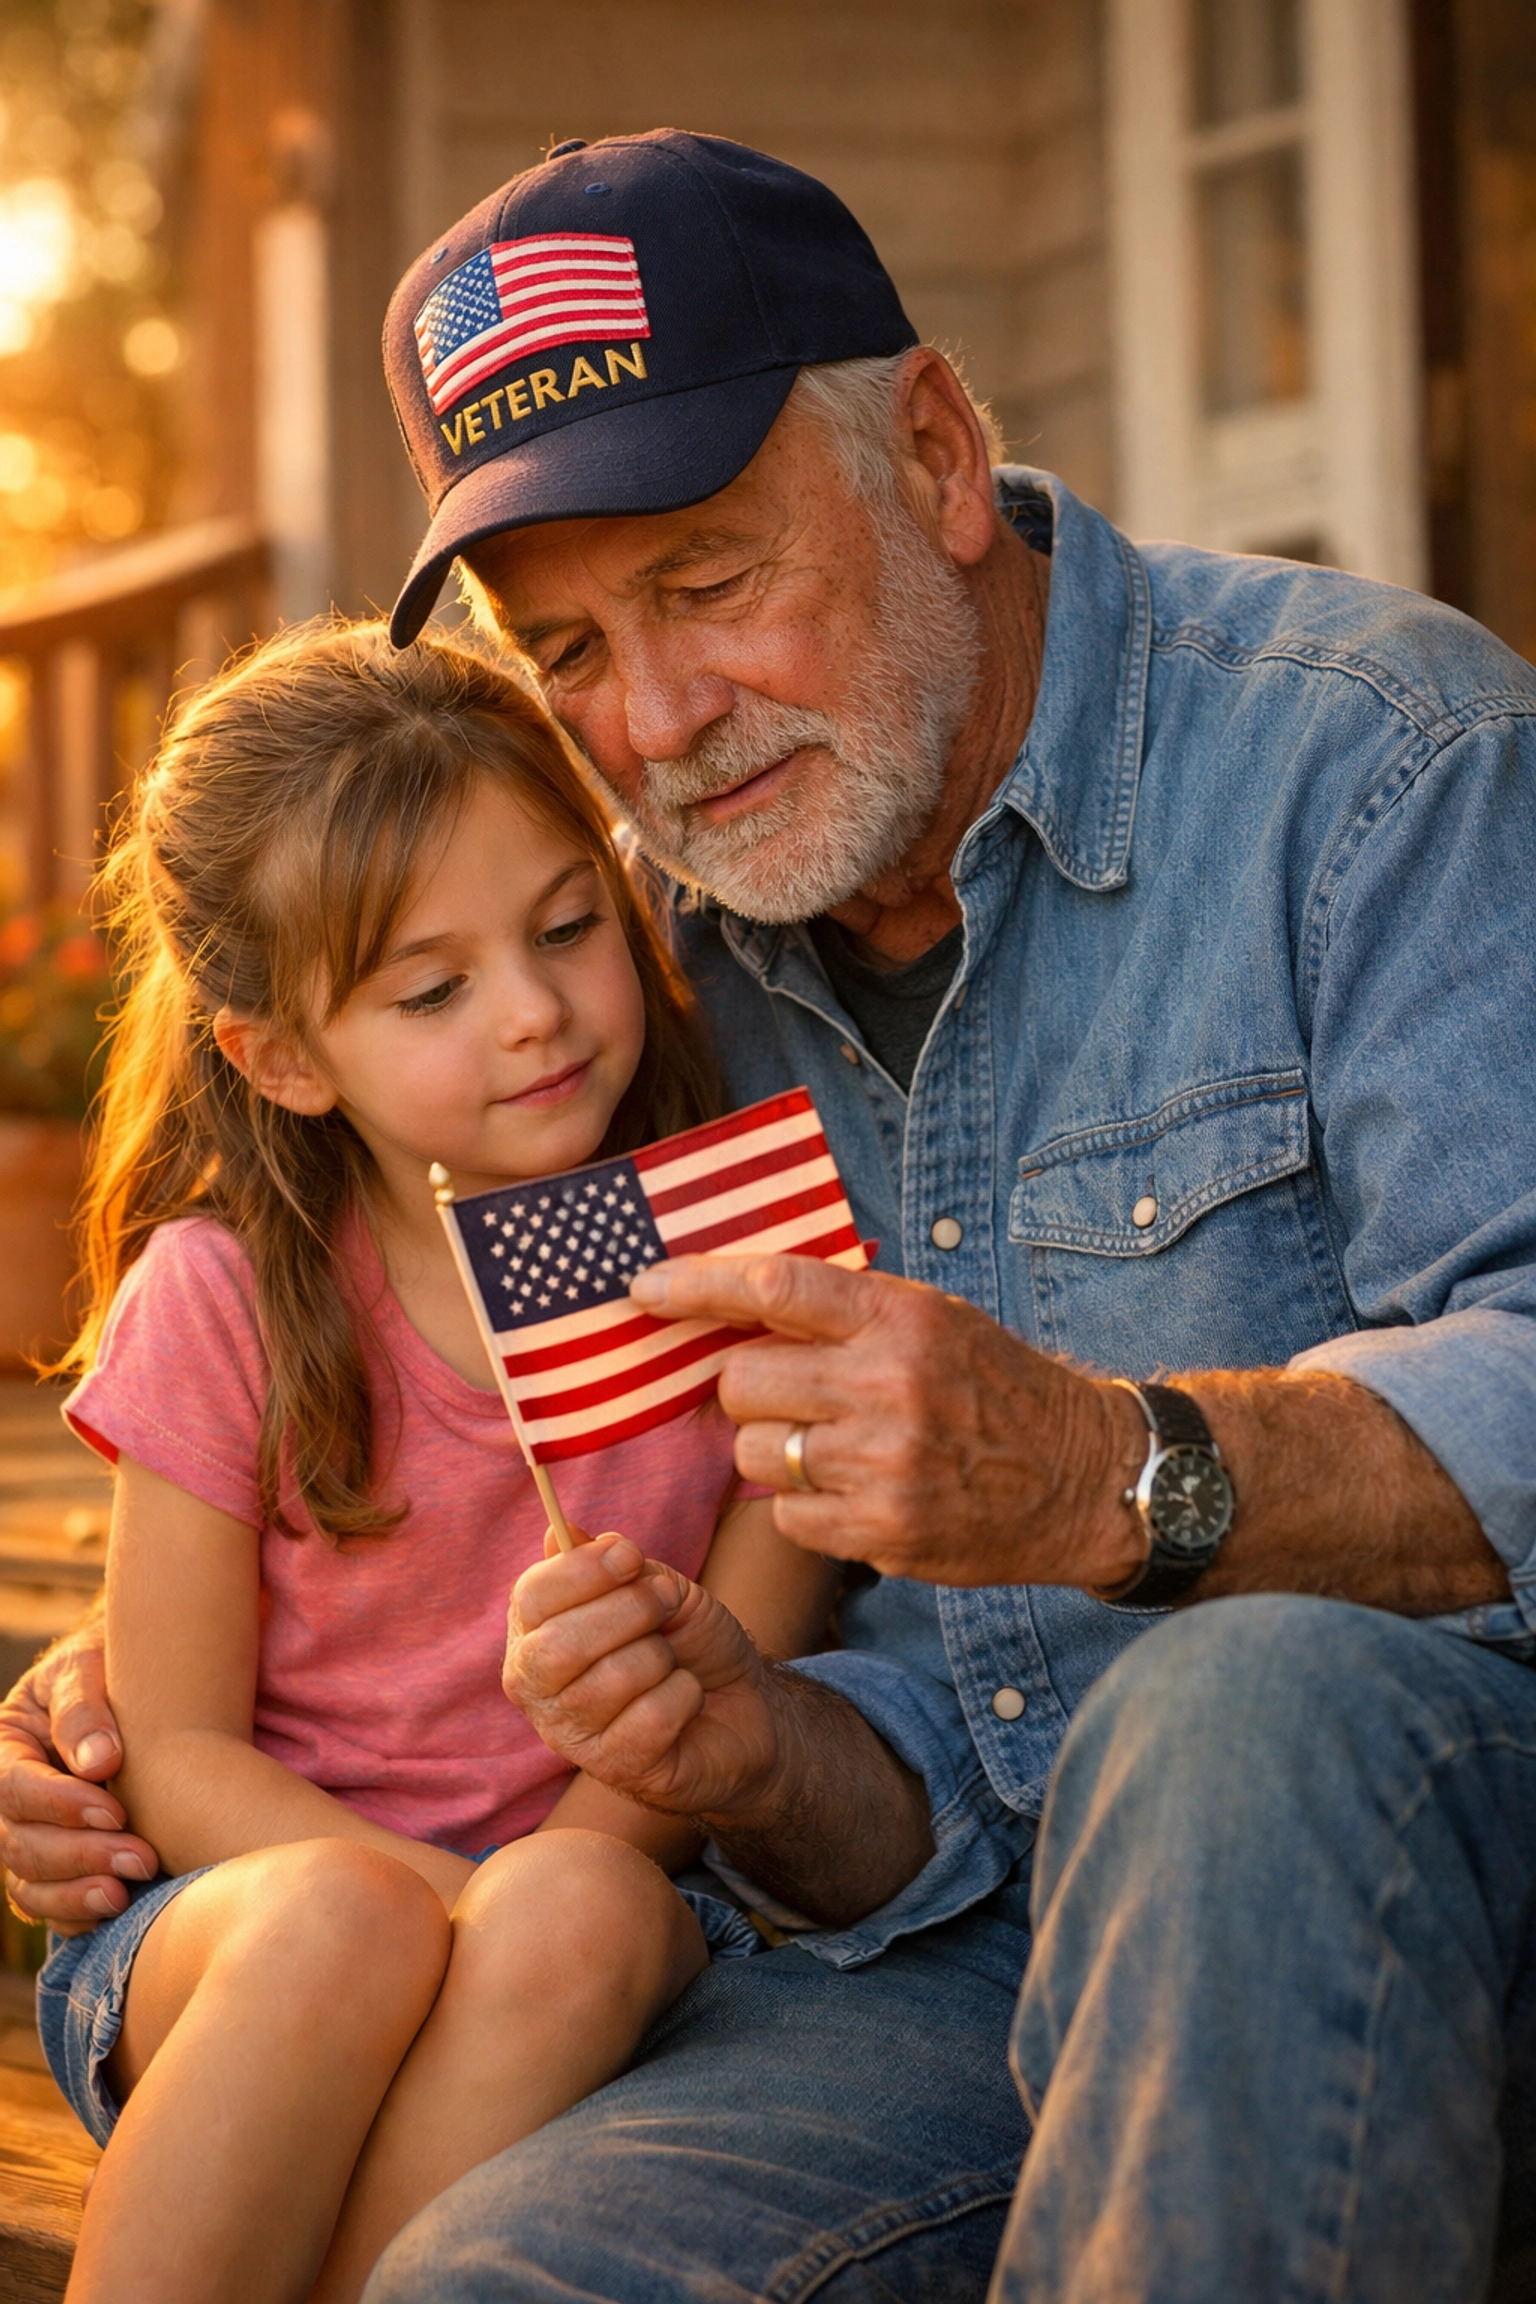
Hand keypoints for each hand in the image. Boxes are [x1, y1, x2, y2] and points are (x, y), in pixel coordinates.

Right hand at [0, 1625, 158, 1933]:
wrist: (144, 1679)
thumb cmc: (111, 1664)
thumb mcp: (89, 1665)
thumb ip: (84, 1708)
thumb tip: (99, 1761)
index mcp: (7, 1747)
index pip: (13, 1788)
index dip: (58, 1805)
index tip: (114, 1811)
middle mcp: (11, 1800)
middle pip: (21, 1845)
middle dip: (79, 1857)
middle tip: (141, 1858)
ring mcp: (33, 1836)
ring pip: (31, 1886)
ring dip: (77, 1896)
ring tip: (126, 1894)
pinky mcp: (62, 1866)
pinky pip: (52, 1907)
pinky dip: (78, 1916)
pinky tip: (118, 1910)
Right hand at [504, 1529, 781, 1820]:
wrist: (744, 1701)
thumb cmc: (688, 1641)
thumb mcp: (658, 1587)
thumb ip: (611, 1563)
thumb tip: (561, 1532)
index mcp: (535, 1634)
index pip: (530, 1599)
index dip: (581, 1572)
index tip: (630, 1554)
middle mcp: (538, 1690)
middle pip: (559, 1646)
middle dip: (629, 1611)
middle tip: (666, 1601)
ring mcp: (572, 1737)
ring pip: (614, 1679)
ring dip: (663, 1657)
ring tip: (674, 1660)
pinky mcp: (616, 1770)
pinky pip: (653, 1717)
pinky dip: (684, 1695)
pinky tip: (684, 1699)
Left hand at [630, 1255, 1148, 1588]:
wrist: (1083, 1477)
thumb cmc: (995, 1387)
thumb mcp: (934, 1319)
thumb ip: (845, 1311)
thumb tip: (731, 1304)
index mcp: (900, 1317)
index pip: (772, 1287)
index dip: (695, 1285)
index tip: (644, 1289)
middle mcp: (888, 1385)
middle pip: (742, 1382)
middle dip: (747, 1391)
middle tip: (787, 1398)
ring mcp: (883, 1464)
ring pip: (756, 1454)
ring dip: (775, 1452)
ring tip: (834, 1449)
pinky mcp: (882, 1531)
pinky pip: (787, 1517)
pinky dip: (805, 1508)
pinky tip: (856, 1494)